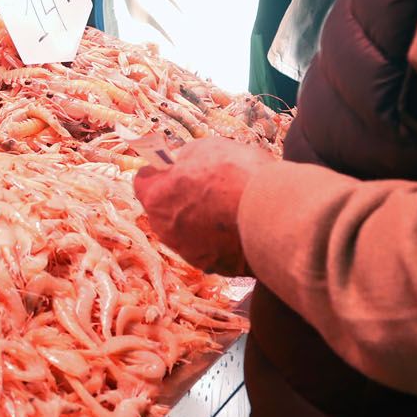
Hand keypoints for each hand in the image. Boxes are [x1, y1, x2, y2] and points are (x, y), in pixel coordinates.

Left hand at [132, 134, 274, 275]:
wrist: (273, 215)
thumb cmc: (237, 176)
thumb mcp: (206, 148)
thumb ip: (187, 159)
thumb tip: (184, 165)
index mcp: (156, 198)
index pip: (143, 182)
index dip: (160, 172)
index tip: (174, 167)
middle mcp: (166, 231)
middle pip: (165, 210)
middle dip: (180, 198)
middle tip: (206, 186)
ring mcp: (189, 252)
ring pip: (187, 231)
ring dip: (200, 220)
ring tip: (228, 207)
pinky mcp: (215, 267)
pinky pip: (211, 248)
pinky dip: (220, 239)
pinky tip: (239, 225)